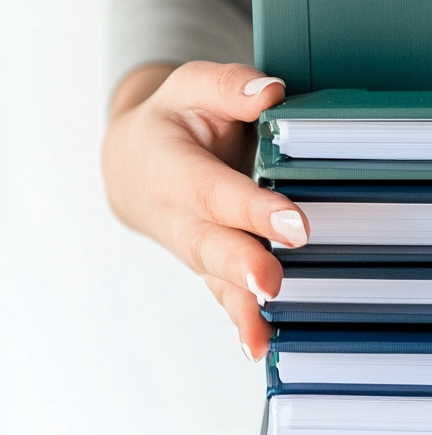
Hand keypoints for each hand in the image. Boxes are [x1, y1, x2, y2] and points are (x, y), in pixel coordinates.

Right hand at [102, 61, 307, 360]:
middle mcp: (179, 217)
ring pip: (216, 279)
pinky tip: (259, 347)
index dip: (252, 209)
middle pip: (211, 244)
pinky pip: (223, 297)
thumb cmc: (176, 121)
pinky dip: (240, 323)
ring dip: (242, 305)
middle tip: (274, 279)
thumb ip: (230, 86)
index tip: (293, 225)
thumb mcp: (193, 87)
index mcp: (173, 167)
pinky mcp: (208, 268)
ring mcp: (193, 248)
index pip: (216, 190)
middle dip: (242, 263)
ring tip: (264, 333)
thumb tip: (271, 93)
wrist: (135, 164)